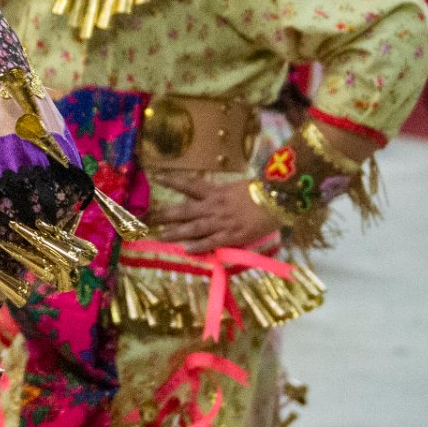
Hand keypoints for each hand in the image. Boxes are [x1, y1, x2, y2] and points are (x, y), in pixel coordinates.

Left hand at [150, 175, 281, 252]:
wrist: (279, 200)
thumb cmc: (262, 192)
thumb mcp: (238, 187)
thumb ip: (222, 192)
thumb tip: (210, 193)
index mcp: (216, 191)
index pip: (189, 184)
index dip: (172, 180)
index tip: (155, 177)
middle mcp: (214, 206)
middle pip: (184, 210)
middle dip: (165, 214)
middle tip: (147, 217)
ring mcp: (221, 222)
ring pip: (193, 228)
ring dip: (176, 232)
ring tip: (160, 236)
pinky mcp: (232, 236)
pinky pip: (211, 242)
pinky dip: (198, 246)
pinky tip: (186, 249)